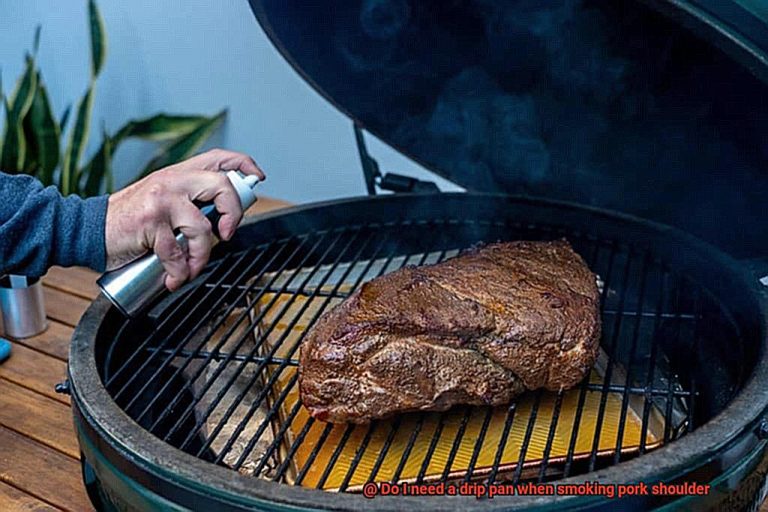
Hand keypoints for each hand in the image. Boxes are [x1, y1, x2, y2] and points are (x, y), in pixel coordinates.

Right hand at [105, 149, 264, 289]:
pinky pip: (176, 252)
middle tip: (226, 234)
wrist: (87, 229)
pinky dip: (179, 272)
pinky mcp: (150, 223)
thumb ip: (189, 201)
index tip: (257, 177)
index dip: (244, 165)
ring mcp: (161, 200)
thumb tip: (223, 217)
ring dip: (201, 256)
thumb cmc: (129, 220)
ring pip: (202, 227)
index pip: (219, 158)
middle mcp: (172, 181)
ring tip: (191, 267)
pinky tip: (173, 278)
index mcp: (179, 173)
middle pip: (221, 186)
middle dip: (234, 214)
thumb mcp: (162, 198)